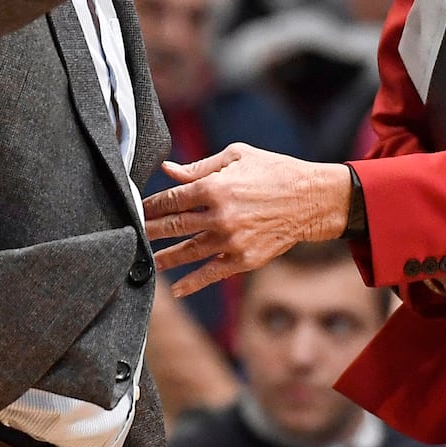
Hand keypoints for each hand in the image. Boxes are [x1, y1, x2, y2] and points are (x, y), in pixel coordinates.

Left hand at [143, 144, 349, 296]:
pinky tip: (176, 289)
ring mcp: (231, 240)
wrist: (312, 200)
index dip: (151, 205)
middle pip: (173, 226)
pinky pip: (211, 273)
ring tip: (146, 261)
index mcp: (215, 186)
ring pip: (187, 252)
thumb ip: (200, 166)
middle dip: (149, 230)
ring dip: (163, 258)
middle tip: (132, 234)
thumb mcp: (237, 157)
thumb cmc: (275, 171)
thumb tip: (168, 170)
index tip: (137, 209)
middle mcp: (220, 216)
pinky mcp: (244, 259)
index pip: (172, 199)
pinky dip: (192, 283)